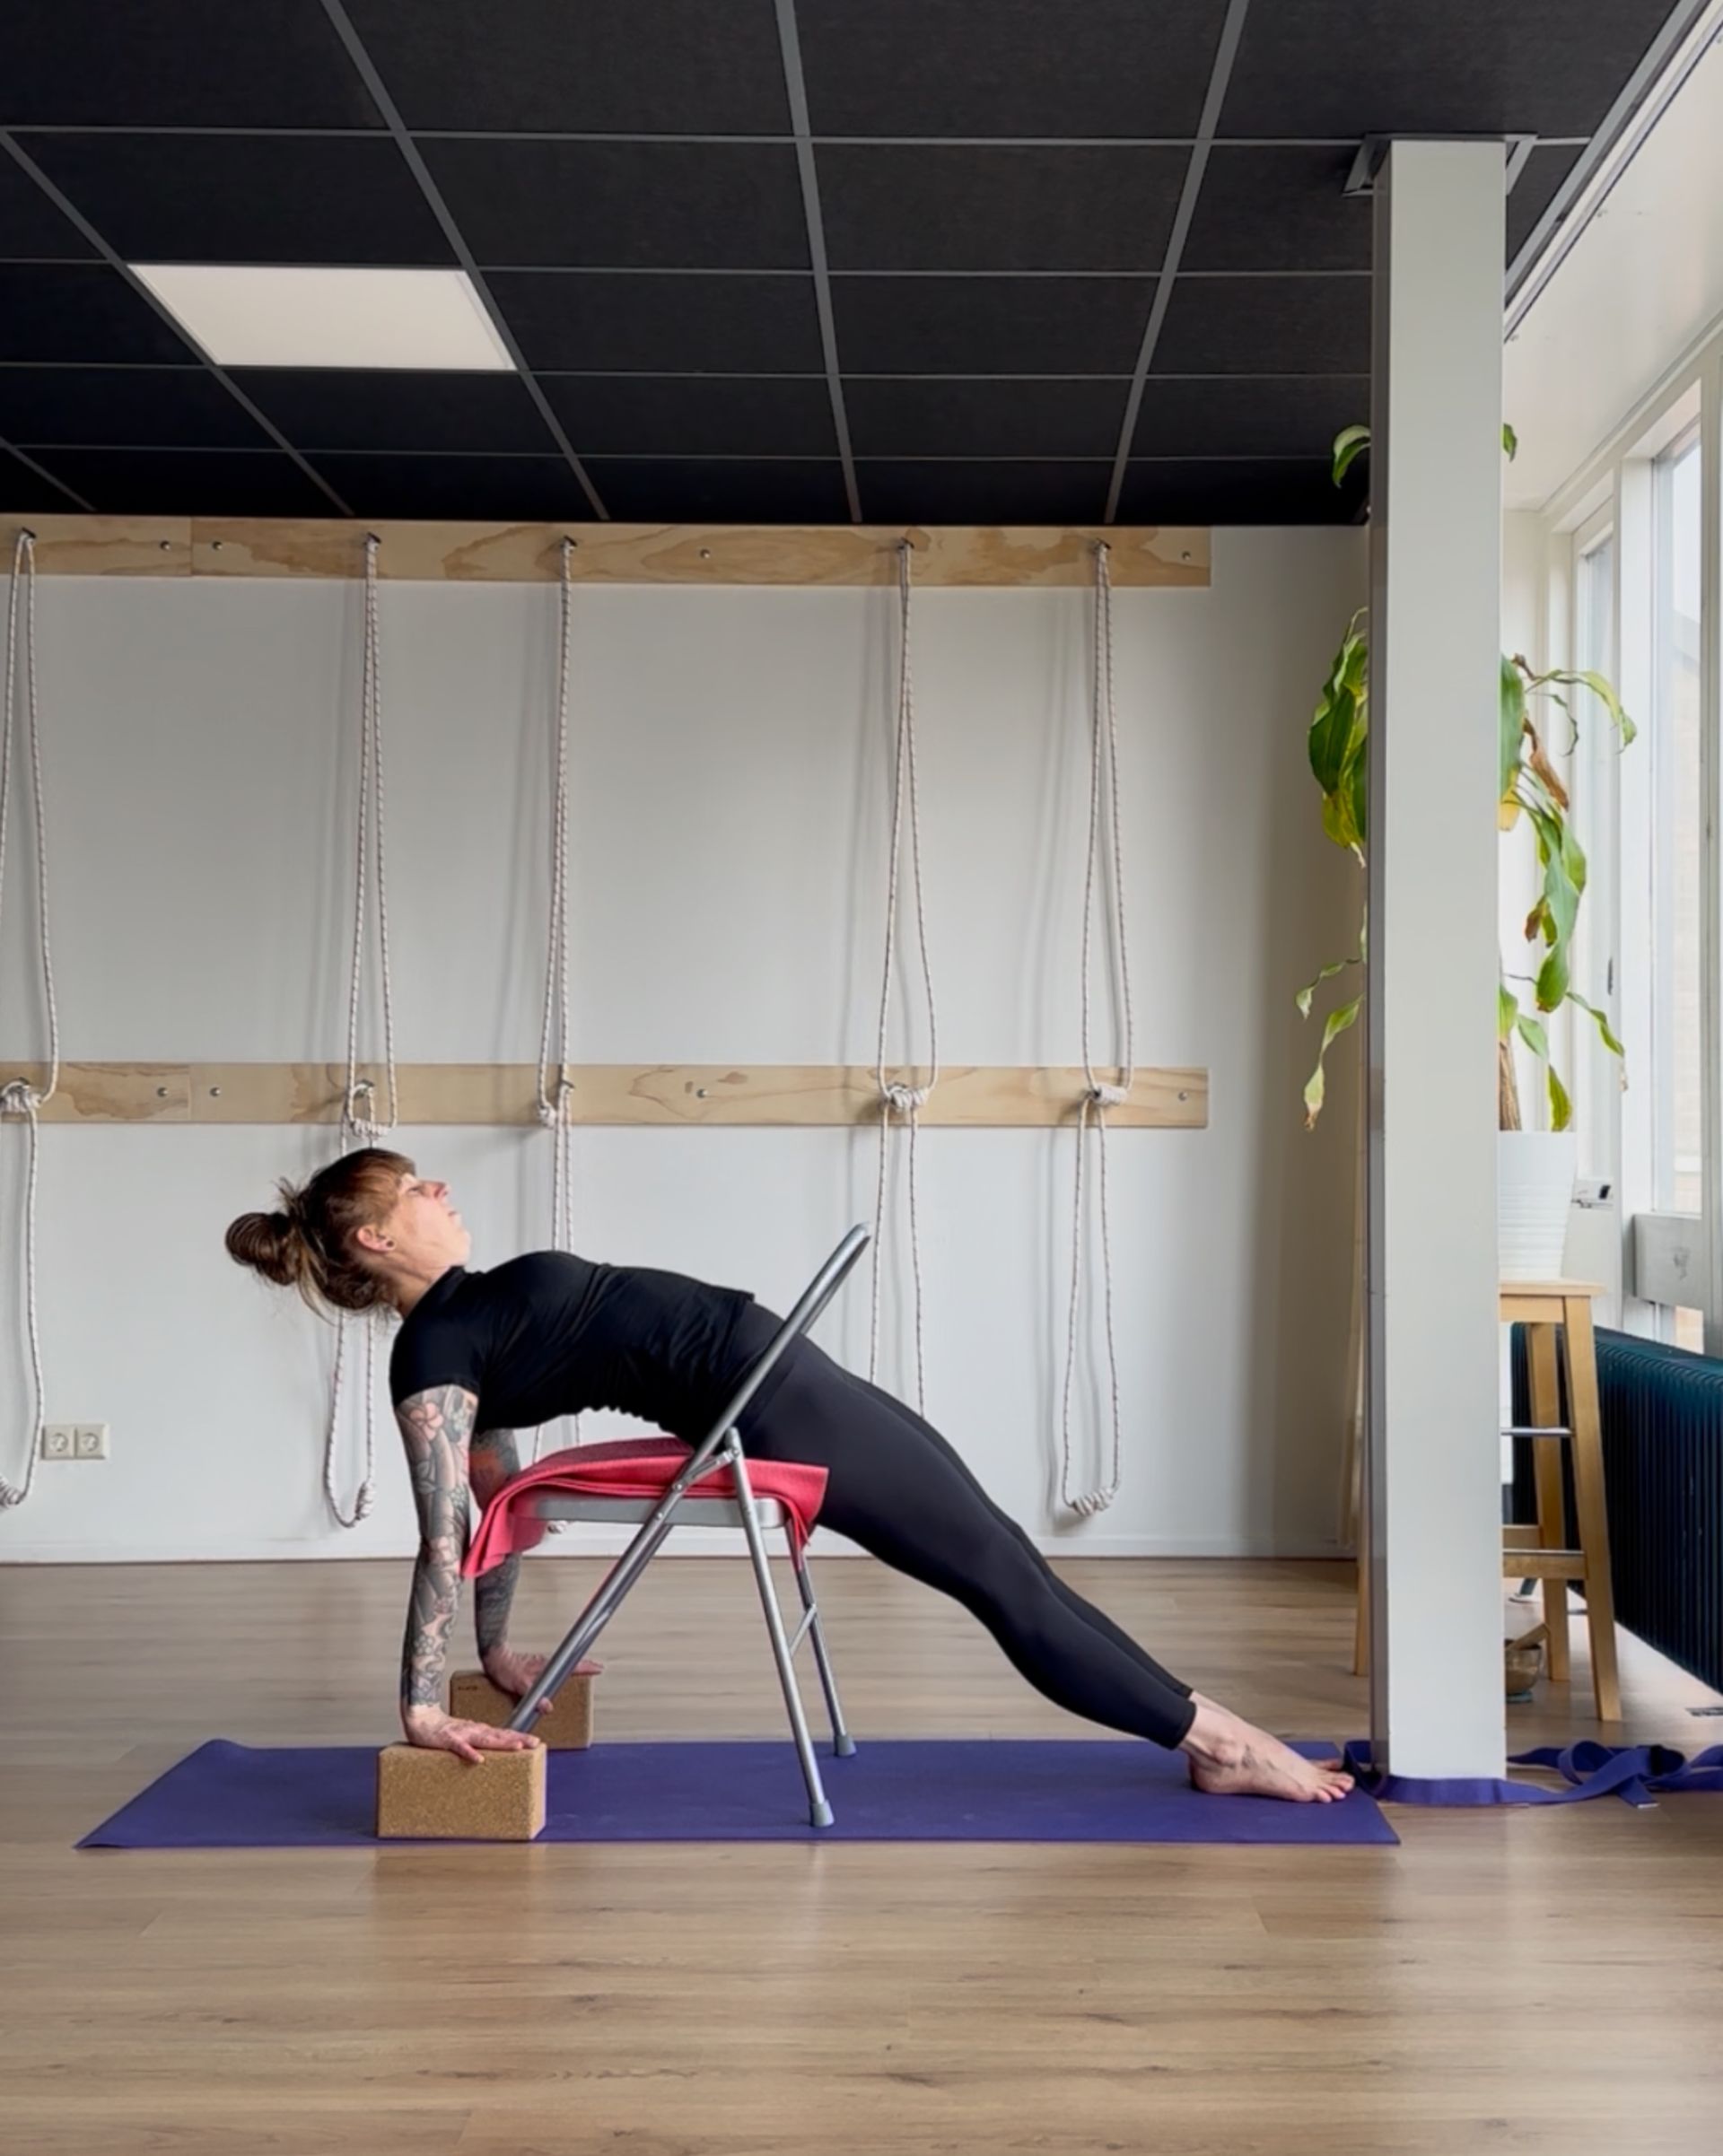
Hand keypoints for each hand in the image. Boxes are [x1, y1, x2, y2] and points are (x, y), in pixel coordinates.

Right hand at [403, 1708, 540, 1762]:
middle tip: (535, 1742)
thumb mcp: (465, 1736)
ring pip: (484, 1739)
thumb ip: (479, 1741)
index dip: (519, 1736)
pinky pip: (460, 1747)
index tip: (536, 1741)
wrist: (419, 1719)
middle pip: (499, 1734)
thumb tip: (494, 1750)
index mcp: (479, 1730)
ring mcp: (462, 1734)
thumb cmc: (443, 1731)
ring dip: (501, 1742)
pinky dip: (469, 1753)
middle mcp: (474, 1730)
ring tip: (517, 1746)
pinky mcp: (448, 1739)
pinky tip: (479, 1759)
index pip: (503, 1732)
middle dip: (518, 1738)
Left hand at [482, 1647, 601, 1707]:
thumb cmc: (506, 1669)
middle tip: (595, 1669)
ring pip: (560, 1667)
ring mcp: (540, 1664)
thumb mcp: (520, 1685)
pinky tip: (554, 1679)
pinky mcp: (533, 1666)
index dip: (586, 1667)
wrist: (494, 1657)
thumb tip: (548, 1707)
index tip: (599, 1668)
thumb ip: (534, 1697)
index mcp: (546, 1667)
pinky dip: (558, 1672)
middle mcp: (545, 1664)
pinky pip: (551, 1670)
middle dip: (583, 1666)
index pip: (571, 1666)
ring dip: (571, 1668)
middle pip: (569, 1664)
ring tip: (580, 1674)